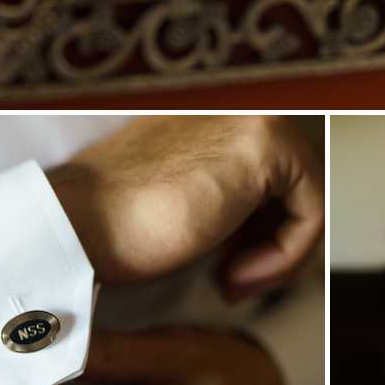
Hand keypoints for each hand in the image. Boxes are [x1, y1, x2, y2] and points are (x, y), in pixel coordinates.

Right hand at [48, 113, 322, 298]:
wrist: (75, 230)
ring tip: (229, 282)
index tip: (224, 268)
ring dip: (276, 253)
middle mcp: (232, 101)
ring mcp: (250, 114)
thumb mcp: (181, 204)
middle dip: (271, 239)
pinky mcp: (262, 144)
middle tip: (231, 280)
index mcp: (207, 111)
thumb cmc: (110, 230)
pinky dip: (283, 257)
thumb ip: (224, 196)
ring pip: (304, 195)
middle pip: (292, 181)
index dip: (257, 230)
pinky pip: (309, 211)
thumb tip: (273, 225)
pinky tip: (232, 278)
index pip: (268, 173)